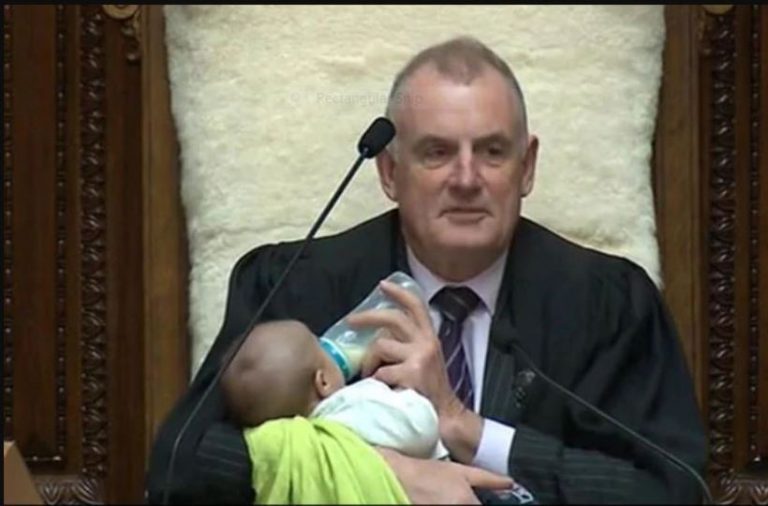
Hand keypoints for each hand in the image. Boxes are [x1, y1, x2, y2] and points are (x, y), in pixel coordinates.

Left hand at [350, 280, 483, 462]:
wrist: (447, 420)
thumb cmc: (430, 394)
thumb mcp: (425, 363)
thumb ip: (407, 347)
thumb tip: (378, 339)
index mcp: (429, 339)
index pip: (417, 307)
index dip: (399, 293)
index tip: (383, 285)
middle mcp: (426, 344)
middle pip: (393, 319)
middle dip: (368, 316)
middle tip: (351, 321)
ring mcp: (419, 359)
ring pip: (381, 346)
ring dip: (369, 362)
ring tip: (371, 376)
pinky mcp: (411, 375)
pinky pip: (379, 373)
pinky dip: (374, 383)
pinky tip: (380, 392)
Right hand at [377, 447, 513, 503]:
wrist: (397, 476)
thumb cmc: (426, 472)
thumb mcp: (460, 470)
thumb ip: (488, 478)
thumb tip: (509, 482)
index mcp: (468, 503)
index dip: (487, 504)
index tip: (479, 500)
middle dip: (472, 505)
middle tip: (462, 498)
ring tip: (449, 499)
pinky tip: (441, 502)